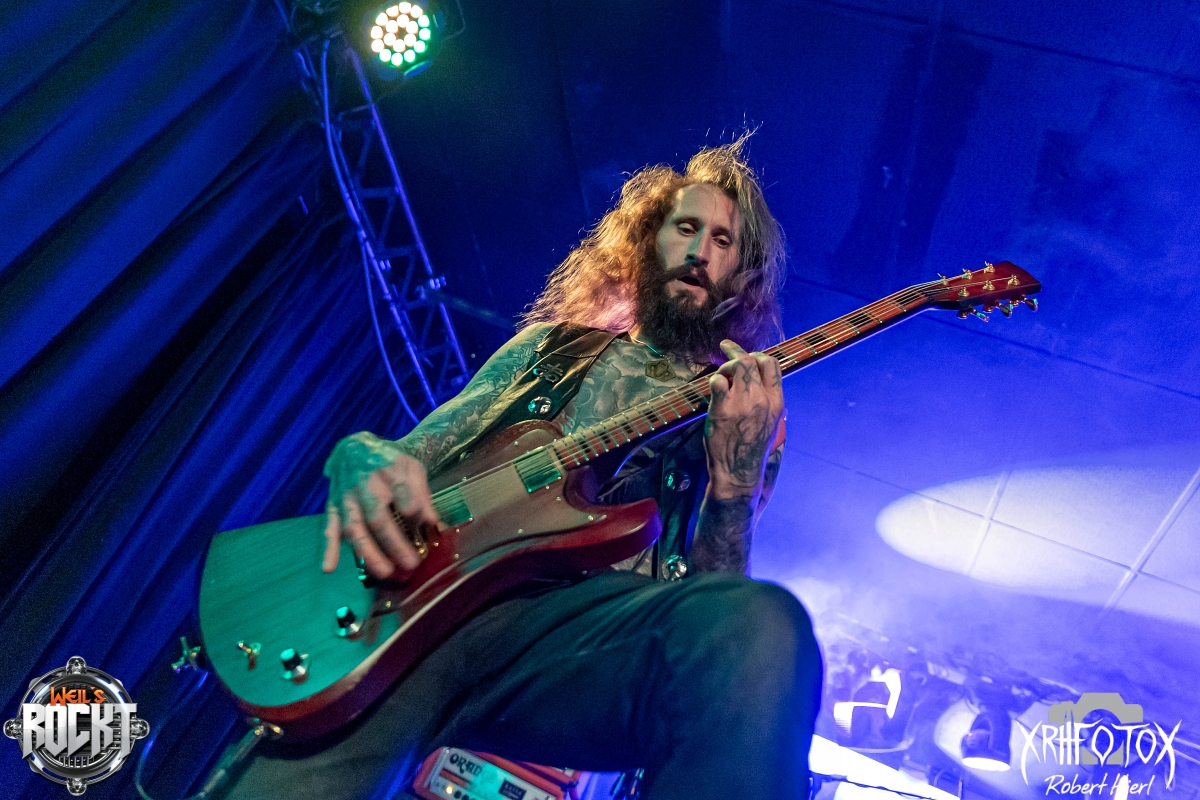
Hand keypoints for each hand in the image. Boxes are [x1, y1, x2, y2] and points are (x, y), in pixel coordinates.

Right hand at [321, 432, 439, 577]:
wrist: (357, 446)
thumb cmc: (390, 462)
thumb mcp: (412, 468)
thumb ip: (422, 494)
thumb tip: (433, 523)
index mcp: (388, 469)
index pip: (403, 494)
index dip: (414, 512)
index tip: (427, 529)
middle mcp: (365, 484)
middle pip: (378, 518)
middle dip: (395, 543)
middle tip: (411, 564)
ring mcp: (346, 496)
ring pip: (354, 527)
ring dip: (368, 552)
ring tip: (384, 572)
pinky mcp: (332, 504)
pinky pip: (329, 527)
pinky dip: (329, 548)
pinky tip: (329, 567)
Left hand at [704, 340, 784, 500]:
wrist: (739, 472)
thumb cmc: (753, 450)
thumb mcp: (773, 426)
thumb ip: (772, 406)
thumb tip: (769, 392)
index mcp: (777, 403)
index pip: (772, 365)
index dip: (758, 355)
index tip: (748, 354)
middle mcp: (762, 399)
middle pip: (752, 360)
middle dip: (737, 352)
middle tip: (726, 348)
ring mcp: (742, 403)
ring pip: (735, 366)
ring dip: (725, 366)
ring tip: (720, 375)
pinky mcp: (722, 408)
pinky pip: (717, 381)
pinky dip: (714, 380)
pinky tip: (713, 388)